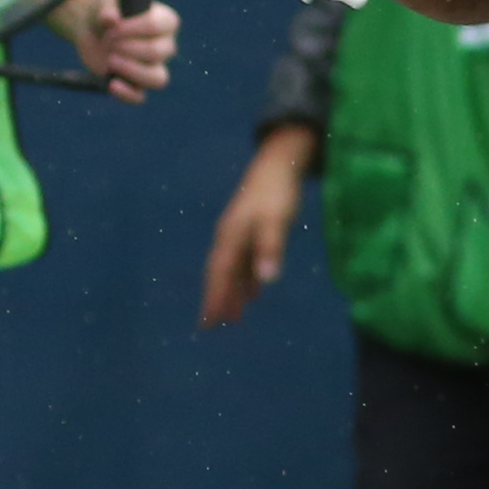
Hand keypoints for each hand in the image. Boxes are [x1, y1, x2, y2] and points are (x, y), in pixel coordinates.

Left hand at [69, 0, 178, 101]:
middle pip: (158, 52)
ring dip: (132, 71)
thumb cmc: (106, 10)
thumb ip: (108, 8)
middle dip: (129, 48)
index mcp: (165, 21)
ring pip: (158, 79)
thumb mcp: (105, 3)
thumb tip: (111, 18)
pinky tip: (111, 84)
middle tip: (108, 41)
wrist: (92, 27)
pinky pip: (139, 97)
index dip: (134, 28)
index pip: (159, 26)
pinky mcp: (135, 83)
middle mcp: (165, 46)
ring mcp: (152, 67)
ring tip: (110, 60)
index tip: (113, 27)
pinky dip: (126, 94)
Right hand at [199, 129, 312, 326]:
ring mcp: (239, 233)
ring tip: (233, 318)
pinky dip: (245, 279)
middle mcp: (230, 237)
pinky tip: (253, 292)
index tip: (208, 322)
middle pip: (219, 273)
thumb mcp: (276, 221)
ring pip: (231, 269)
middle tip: (211, 326)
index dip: (214, 298)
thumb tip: (267, 281)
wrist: (280, 162)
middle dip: (216, 299)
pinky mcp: (251, 230)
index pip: (219, 274)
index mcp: (231, 236)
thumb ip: (270, 249)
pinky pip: (243, 261)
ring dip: (232, 292)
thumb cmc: (278, 192)